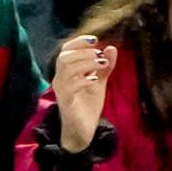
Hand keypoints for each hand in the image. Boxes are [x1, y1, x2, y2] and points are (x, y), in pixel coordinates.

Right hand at [51, 35, 115, 153]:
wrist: (82, 130)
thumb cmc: (87, 105)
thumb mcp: (99, 82)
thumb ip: (105, 66)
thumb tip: (111, 48)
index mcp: (66, 73)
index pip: (65, 51)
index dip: (79, 42)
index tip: (96, 40)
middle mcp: (60, 80)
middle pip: (64, 57)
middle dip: (83, 52)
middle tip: (100, 55)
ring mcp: (62, 91)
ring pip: (66, 69)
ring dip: (86, 63)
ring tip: (102, 64)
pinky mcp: (66, 102)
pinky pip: (71, 87)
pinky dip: (85, 80)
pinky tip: (94, 81)